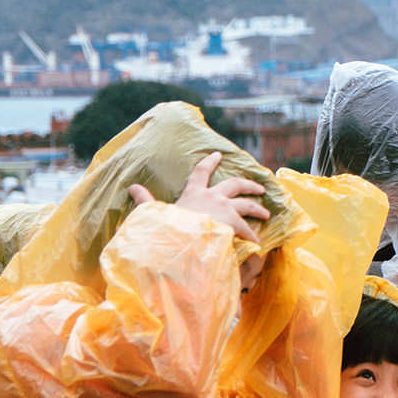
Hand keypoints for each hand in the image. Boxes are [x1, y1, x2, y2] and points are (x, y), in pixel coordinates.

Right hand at [128, 151, 268, 243]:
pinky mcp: (233, 221)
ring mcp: (224, 207)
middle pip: (234, 184)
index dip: (209, 162)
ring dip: (257, 208)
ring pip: (246, 203)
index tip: (218, 155)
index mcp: (193, 192)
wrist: (180, 240)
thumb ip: (146, 201)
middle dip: (248, 184)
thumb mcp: (155, 213)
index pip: (200, 172)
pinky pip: (246, 228)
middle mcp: (212, 196)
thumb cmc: (167, 228)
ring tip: (266, 213)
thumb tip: (131, 187)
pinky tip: (257, 242)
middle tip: (259, 188)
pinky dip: (252, 235)